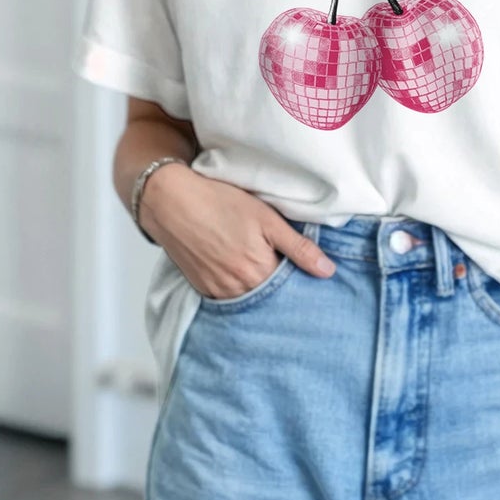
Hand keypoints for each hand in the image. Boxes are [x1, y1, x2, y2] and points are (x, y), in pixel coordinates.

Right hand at [139, 165, 334, 297]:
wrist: (171, 202)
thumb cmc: (219, 202)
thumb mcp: (267, 218)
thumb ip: (299, 247)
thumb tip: (328, 271)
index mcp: (258, 271)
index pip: (290, 288)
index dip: (299, 279)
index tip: (304, 271)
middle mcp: (238, 289)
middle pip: (269, 296)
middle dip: (279, 286)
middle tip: (281, 265)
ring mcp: (217, 291)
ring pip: (248, 298)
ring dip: (257, 287)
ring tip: (257, 263)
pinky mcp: (201, 288)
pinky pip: (227, 297)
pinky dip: (237, 287)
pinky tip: (238, 269)